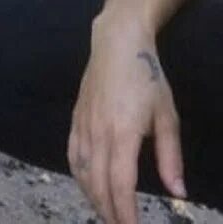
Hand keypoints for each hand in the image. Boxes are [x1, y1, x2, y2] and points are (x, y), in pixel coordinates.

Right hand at [68, 15, 185, 223]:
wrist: (116, 45)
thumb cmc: (147, 78)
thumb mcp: (168, 116)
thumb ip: (170, 156)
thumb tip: (179, 192)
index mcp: (123, 134)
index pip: (121, 184)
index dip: (125, 212)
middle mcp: (98, 134)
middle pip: (98, 184)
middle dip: (109, 211)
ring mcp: (82, 127)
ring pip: (82, 173)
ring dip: (93, 198)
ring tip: (106, 214)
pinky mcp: (75, 120)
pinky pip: (72, 156)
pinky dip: (79, 177)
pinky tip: (87, 186)